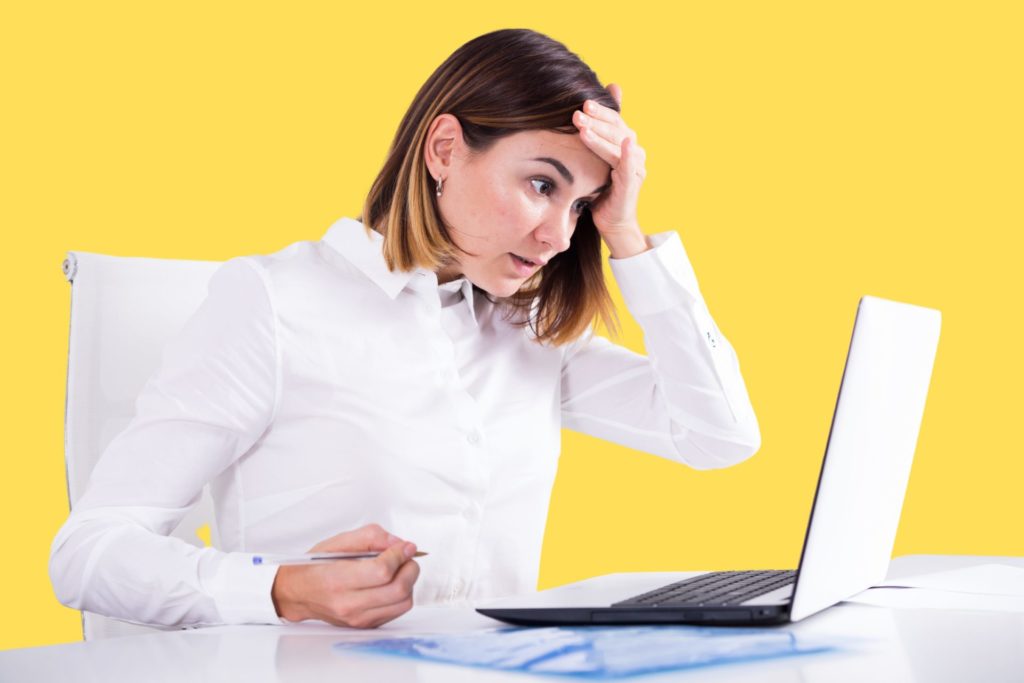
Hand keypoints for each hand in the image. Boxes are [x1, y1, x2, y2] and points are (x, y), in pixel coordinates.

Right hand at [271, 523, 419, 628]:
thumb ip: (371, 537)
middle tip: (406, 556)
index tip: (405, 546)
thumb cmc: (315, 566)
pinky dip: (401, 595)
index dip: (399, 555)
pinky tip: (390, 583)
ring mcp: (358, 619)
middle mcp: (348, 604)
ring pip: (403, 603)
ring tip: (398, 570)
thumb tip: (399, 544)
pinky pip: (397, 611)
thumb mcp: (338, 541)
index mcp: (337, 580)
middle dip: (410, 567)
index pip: (382, 571)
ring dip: (408, 582)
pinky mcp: (366, 625)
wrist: (298, 593)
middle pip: (398, 589)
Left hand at [572, 83, 648, 256]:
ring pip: (619, 145)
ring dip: (601, 136)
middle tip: (578, 113)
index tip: (582, 103)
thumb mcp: (593, 160)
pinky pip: (630, 168)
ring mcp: (636, 167)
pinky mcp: (633, 184)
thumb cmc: (599, 188)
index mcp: (624, 143)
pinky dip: (629, 155)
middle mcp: (634, 152)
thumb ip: (591, 137)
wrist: (610, 221)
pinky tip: (626, 144)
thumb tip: (581, 112)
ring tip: (583, 128)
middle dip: (596, 120)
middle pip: (616, 129)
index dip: (600, 111)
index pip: (613, 120)